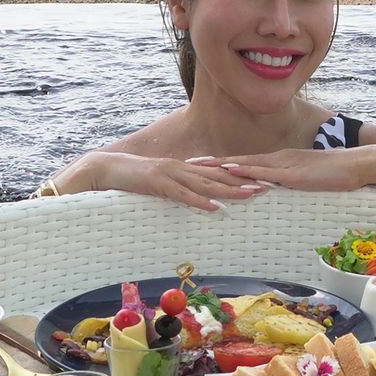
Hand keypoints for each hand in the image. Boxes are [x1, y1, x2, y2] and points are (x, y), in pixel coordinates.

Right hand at [50, 150, 266, 211]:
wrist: (106, 169)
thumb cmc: (134, 178)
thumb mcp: (163, 183)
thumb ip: (182, 188)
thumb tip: (200, 197)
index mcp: (185, 168)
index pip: (219, 173)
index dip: (242, 176)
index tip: (263, 179)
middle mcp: (182, 168)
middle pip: (219, 176)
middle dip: (245, 181)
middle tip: (269, 185)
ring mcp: (171, 175)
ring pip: (205, 183)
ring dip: (229, 190)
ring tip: (250, 195)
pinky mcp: (157, 184)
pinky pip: (181, 194)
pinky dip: (198, 201)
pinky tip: (213, 207)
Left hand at [201, 149, 365, 192]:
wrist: (356, 165)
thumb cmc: (336, 174)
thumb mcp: (308, 178)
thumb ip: (293, 183)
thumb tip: (282, 192)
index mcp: (280, 160)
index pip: (247, 161)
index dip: (224, 163)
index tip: (203, 164)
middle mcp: (277, 159)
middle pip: (239, 160)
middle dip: (213, 162)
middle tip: (189, 162)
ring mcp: (284, 164)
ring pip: (246, 164)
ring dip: (221, 165)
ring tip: (199, 166)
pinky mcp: (292, 173)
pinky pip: (264, 172)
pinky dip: (245, 171)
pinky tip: (230, 171)